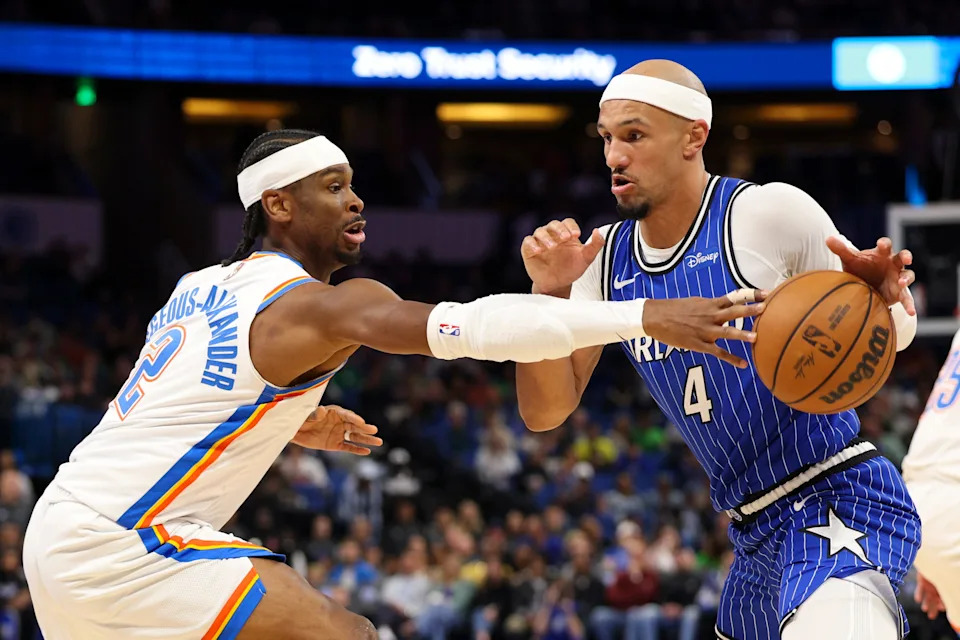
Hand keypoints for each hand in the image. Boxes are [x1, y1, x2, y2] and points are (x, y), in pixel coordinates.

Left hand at [291, 405, 381, 454]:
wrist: (294, 431)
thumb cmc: (301, 420)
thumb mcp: (307, 416)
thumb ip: (315, 414)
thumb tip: (321, 410)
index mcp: (335, 412)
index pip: (347, 415)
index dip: (354, 418)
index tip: (362, 422)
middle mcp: (340, 422)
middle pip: (354, 425)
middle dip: (364, 428)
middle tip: (374, 430)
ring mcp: (339, 433)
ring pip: (355, 437)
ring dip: (366, 439)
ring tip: (379, 442)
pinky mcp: (336, 444)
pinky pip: (348, 447)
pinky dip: (357, 449)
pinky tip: (367, 452)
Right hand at [521, 218, 604, 294]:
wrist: (558, 285)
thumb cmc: (572, 269)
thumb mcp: (587, 258)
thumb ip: (596, 245)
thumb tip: (597, 231)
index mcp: (566, 233)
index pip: (568, 222)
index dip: (571, 227)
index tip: (576, 235)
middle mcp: (552, 234)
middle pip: (554, 224)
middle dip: (559, 230)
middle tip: (565, 238)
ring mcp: (540, 241)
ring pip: (540, 231)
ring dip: (546, 237)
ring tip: (552, 246)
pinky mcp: (528, 250)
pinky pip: (528, 242)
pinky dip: (532, 244)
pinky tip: (538, 250)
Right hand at [642, 289, 767, 367]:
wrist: (654, 318)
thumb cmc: (674, 309)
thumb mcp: (695, 302)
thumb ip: (711, 305)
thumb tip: (725, 305)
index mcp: (710, 304)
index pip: (735, 297)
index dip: (752, 294)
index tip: (767, 293)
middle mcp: (709, 316)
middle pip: (734, 312)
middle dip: (751, 310)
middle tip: (766, 308)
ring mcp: (704, 331)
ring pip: (727, 332)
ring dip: (742, 335)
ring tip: (756, 337)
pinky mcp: (698, 344)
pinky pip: (717, 352)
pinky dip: (731, 359)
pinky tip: (743, 364)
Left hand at [826, 236, 915, 314]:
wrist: (864, 285)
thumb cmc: (859, 268)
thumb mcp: (850, 260)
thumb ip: (840, 249)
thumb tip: (828, 239)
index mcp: (881, 254)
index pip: (886, 245)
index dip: (884, 244)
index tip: (882, 244)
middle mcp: (893, 264)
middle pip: (902, 257)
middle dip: (906, 256)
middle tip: (907, 259)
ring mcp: (898, 277)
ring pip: (908, 275)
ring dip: (907, 279)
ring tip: (902, 283)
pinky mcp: (899, 292)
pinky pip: (907, 298)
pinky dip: (910, 304)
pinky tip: (911, 312)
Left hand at [914, 572, 945, 620]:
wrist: (930, 558)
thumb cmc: (941, 569)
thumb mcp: (944, 580)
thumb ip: (945, 588)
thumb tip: (943, 601)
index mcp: (944, 588)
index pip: (943, 599)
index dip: (942, 604)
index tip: (941, 608)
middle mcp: (937, 588)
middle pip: (935, 601)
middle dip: (933, 609)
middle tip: (931, 617)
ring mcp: (929, 585)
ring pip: (928, 597)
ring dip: (926, 604)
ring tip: (924, 609)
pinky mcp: (922, 581)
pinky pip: (920, 589)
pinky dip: (918, 594)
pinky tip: (917, 600)